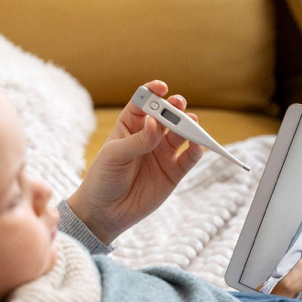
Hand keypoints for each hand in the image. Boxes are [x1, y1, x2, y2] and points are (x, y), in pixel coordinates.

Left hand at [67, 80, 203, 244]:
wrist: (105, 212)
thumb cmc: (103, 178)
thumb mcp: (114, 155)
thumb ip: (137, 140)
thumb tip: (155, 122)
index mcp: (130, 125)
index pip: (144, 102)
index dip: (154, 92)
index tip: (162, 89)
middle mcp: (150, 136)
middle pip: (167, 115)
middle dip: (175, 108)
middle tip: (178, 105)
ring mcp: (163, 153)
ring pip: (181, 134)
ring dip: (188, 127)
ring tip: (191, 123)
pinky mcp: (173, 172)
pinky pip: (189, 158)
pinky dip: (196, 150)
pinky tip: (197, 144)